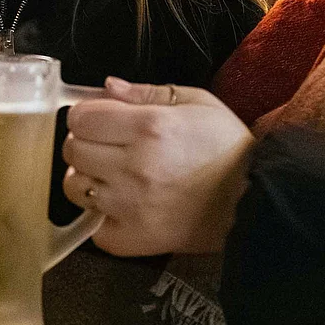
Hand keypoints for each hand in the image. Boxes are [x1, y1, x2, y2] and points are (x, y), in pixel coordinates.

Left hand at [62, 79, 252, 257]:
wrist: (252, 199)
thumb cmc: (227, 148)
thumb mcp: (198, 103)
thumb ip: (147, 92)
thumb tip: (107, 87)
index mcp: (149, 127)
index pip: (81, 117)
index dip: (87, 115)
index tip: (101, 120)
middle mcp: (133, 166)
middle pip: (72, 150)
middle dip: (86, 143)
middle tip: (108, 147)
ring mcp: (128, 206)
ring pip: (73, 187)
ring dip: (88, 179)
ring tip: (113, 177)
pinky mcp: (130, 238)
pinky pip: (91, 226)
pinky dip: (99, 216)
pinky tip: (121, 206)